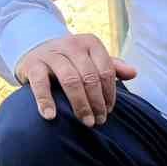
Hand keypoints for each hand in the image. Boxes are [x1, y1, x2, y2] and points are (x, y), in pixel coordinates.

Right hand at [15, 33, 136, 126]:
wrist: (35, 50)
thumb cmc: (71, 60)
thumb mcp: (91, 59)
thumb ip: (112, 66)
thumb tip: (134, 73)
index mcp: (90, 43)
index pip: (106, 70)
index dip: (109, 93)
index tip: (108, 111)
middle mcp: (71, 45)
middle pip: (90, 77)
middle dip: (97, 102)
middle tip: (99, 121)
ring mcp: (51, 54)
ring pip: (70, 80)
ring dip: (80, 104)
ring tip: (86, 122)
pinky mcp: (33, 64)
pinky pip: (40, 84)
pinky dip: (45, 101)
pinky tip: (51, 116)